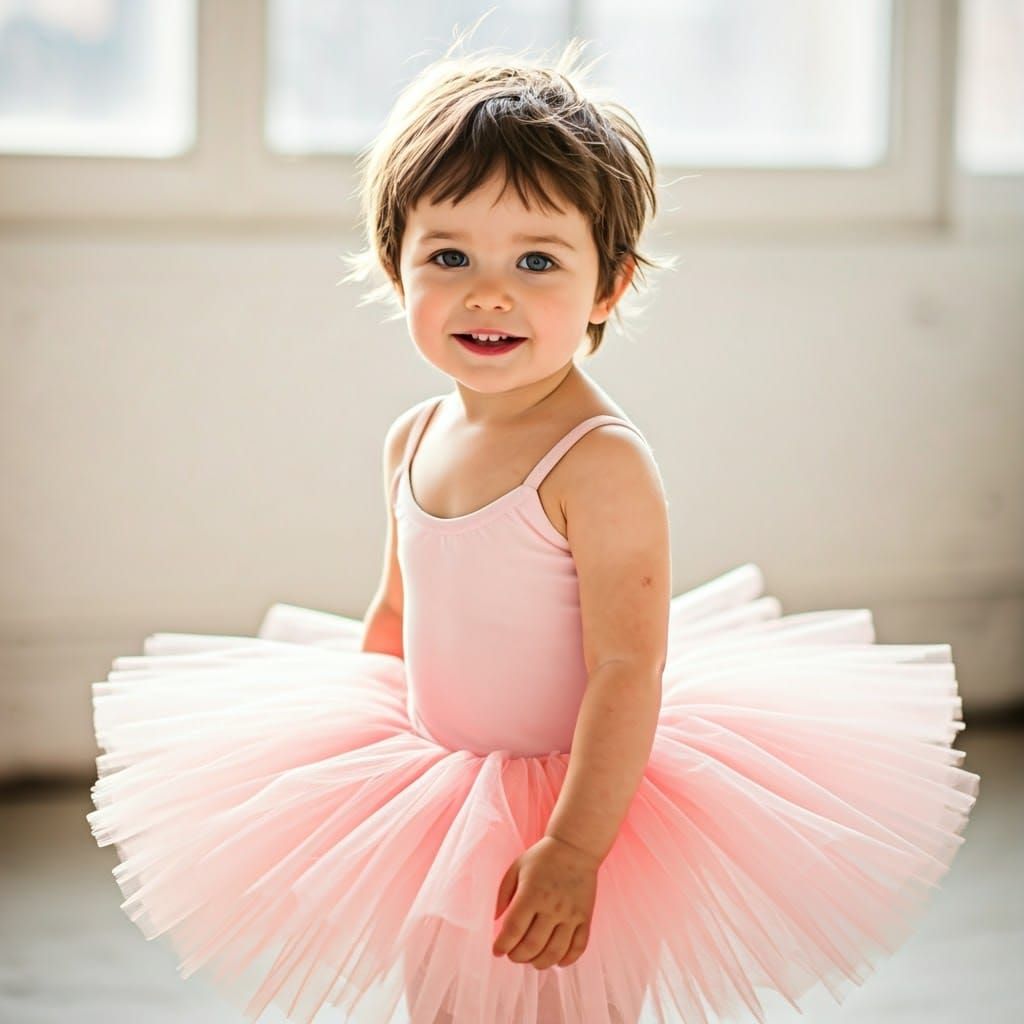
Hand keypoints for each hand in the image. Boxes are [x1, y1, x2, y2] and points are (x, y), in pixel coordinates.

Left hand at [492, 834, 599, 969]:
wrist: (575, 847)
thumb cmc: (542, 858)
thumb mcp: (516, 868)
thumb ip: (503, 894)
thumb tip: (495, 920)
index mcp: (531, 894)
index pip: (513, 929)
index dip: (502, 945)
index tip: (497, 951)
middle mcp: (552, 907)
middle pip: (532, 945)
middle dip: (518, 956)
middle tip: (512, 955)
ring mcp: (571, 914)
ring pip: (554, 952)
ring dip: (540, 963)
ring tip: (531, 960)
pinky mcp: (585, 917)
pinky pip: (578, 947)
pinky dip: (567, 960)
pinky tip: (556, 961)